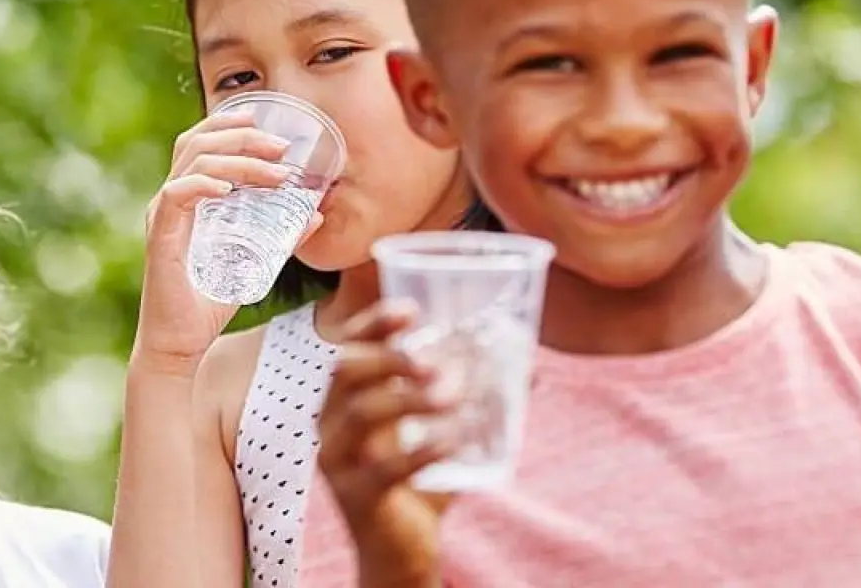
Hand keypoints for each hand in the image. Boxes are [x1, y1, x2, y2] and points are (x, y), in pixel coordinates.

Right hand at [135, 109, 322, 374]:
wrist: (181, 344)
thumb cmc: (209, 303)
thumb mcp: (255, 262)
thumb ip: (281, 236)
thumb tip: (315, 213)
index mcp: (188, 198)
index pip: (199, 143)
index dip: (227, 123)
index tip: (262, 117)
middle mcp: (170, 201)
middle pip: (197, 142)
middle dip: (241, 134)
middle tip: (281, 145)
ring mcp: (162, 217)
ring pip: (193, 163)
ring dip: (237, 159)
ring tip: (274, 170)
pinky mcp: (160, 238)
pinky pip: (176, 196)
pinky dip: (203, 184)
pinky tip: (229, 188)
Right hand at [317, 301, 460, 587]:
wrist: (401, 551)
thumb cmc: (418, 480)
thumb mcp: (439, 430)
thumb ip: (474, 398)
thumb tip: (530, 365)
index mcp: (344, 398)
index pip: (347, 346)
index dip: (374, 323)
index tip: (412, 309)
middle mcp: (330, 422)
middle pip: (344, 370)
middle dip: (388, 356)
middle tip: (433, 360)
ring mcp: (339, 459)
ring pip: (361, 412)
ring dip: (410, 398)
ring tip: (453, 395)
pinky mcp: (358, 495)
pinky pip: (384, 466)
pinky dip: (423, 449)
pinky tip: (454, 441)